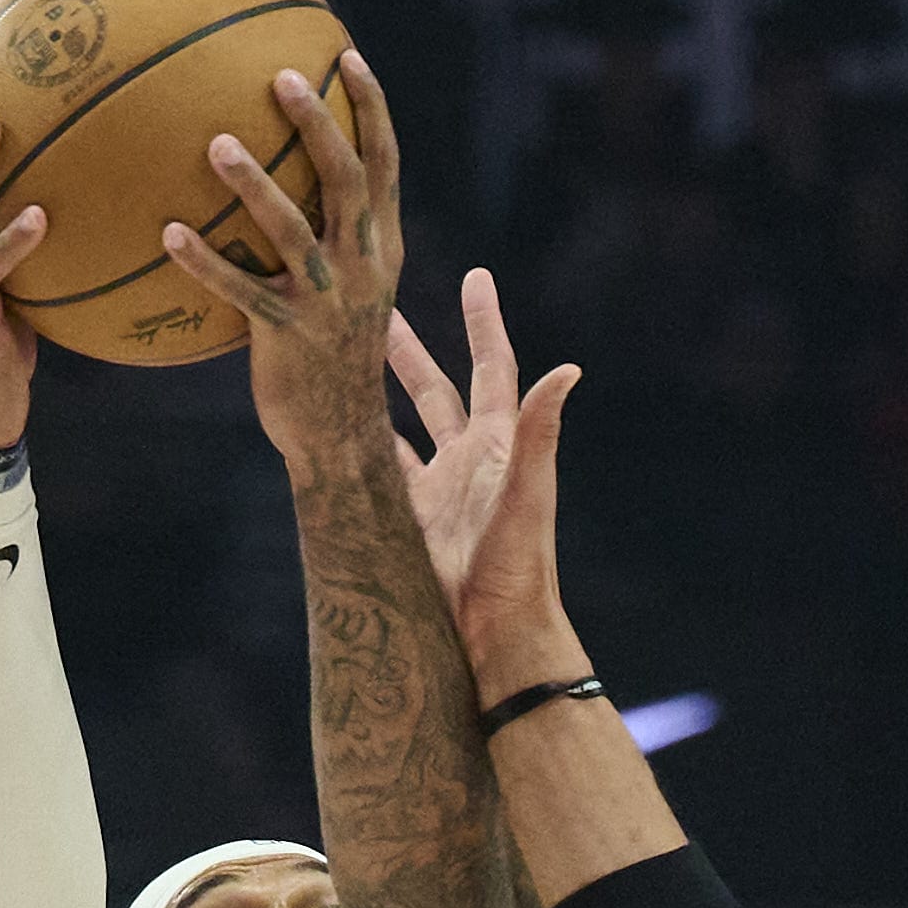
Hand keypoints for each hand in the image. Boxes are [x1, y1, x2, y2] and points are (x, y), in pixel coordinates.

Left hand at [168, 46, 407, 473]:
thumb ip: (332, 232)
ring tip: (217, 144)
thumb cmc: (332, 351)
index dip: (371, 108)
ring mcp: (326, 301)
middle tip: (282, 78)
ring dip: (254, 185)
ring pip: (291, 230)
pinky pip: (240, 291)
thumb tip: (293, 174)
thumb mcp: (350, 287)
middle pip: (345, 180)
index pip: (385, 164)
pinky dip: (204, 261)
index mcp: (380, 247)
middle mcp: (361, 265)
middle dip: (319, 125)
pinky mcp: (286, 335)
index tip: (346, 55)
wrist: (340, 432)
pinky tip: (168, 233)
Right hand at [375, 270, 586, 683]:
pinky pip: (381, 474)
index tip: (475, 277)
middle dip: (409, 350)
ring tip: (347, 364)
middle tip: (381, 310)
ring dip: (377, 395)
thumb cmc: (518, 563)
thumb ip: (541, 431)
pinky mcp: (413, 520)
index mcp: (499, 444)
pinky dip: (361, 450)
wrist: (498, 629)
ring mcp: (439, 489)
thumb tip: (569, 370)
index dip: (482, 322)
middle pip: (436, 390)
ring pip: (401, 426)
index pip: (491, 368)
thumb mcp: (527, 490)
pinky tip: (338, 432)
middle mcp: (468, 459)